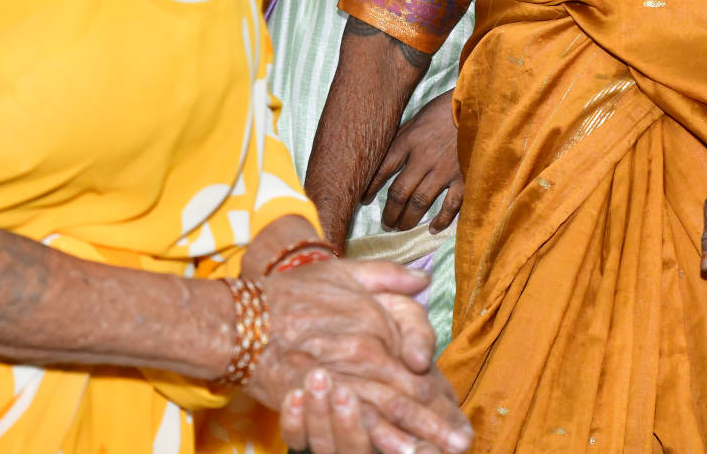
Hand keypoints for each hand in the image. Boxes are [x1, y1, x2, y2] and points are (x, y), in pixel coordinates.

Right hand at [249, 256, 469, 453]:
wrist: (244, 320)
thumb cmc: (295, 294)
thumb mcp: (345, 271)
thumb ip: (387, 276)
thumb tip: (423, 279)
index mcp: (377, 324)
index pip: (419, 361)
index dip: (439, 388)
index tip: (456, 406)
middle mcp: (365, 354)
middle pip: (411, 394)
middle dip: (438, 422)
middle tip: (462, 442)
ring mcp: (343, 379)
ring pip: (389, 414)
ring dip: (417, 436)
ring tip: (437, 453)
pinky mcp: (321, 401)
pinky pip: (355, 424)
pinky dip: (379, 440)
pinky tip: (398, 451)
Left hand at [365, 91, 462, 231]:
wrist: (479, 106)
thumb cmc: (446, 109)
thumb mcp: (418, 116)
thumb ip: (404, 137)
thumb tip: (387, 155)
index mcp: (409, 140)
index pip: (383, 169)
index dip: (370, 188)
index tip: (364, 200)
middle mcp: (423, 158)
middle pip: (399, 192)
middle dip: (389, 212)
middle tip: (386, 224)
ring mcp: (444, 170)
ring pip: (420, 202)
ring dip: (408, 219)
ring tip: (401, 228)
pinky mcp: (464, 177)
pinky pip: (450, 205)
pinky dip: (441, 219)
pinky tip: (433, 228)